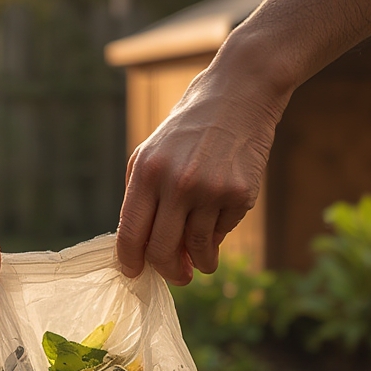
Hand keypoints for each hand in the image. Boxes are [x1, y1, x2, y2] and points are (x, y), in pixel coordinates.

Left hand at [116, 63, 283, 283]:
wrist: (240, 93)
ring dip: (200, 263)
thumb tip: (139, 247)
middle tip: (177, 277)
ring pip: (196, 249)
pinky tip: (220, 220)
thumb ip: (141, 197)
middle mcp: (176, 183)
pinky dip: (219, 234)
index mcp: (147, 172)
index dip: (130, 262)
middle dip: (168, 272)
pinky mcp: (240, 194)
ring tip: (203, 263)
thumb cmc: (190, 128)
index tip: (134, 273)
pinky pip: (223, 231)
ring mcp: (210, 190)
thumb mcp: (152, 152)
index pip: (130, 233)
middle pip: (161, 250)